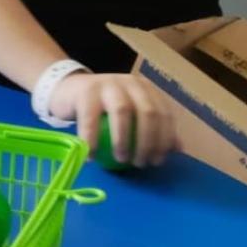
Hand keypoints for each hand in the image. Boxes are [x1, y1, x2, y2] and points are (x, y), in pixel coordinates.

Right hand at [49, 72, 178, 167]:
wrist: (69, 90)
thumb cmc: (104, 107)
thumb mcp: (132, 114)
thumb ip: (154, 128)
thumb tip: (177, 149)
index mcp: (145, 89)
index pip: (164, 113)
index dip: (165, 139)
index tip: (158, 160)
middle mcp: (130, 82)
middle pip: (148, 112)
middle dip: (148, 142)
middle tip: (141, 163)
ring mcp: (107, 84)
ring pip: (122, 111)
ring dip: (124, 140)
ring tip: (121, 159)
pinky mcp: (85, 91)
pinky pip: (91, 119)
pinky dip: (92, 140)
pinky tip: (91, 156)